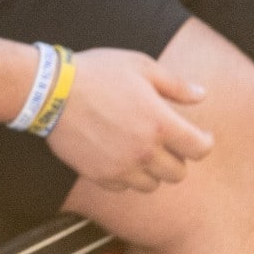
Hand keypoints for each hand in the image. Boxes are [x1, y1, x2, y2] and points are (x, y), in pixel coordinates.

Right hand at [45, 46, 212, 192]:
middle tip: (164, 144)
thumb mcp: (141, 67)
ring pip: (151, 185)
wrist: (50, 90)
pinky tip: (116, 158)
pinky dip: (124, 177)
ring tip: (140, 153)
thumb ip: (175, 85)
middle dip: (176, 159)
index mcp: (161, 124)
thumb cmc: (97, 73)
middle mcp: (145, 151)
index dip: (203, 142)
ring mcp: (120, 166)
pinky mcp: (98, 174)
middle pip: (178, 173)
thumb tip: (201, 95)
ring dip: (150, 171)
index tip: (197, 136)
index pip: (201, 149)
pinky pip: (122, 187)